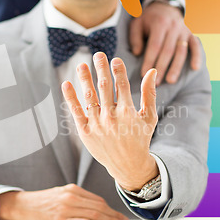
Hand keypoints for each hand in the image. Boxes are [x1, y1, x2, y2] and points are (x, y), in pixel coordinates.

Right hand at [0, 184, 129, 219]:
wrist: (20, 206)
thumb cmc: (39, 203)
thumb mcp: (59, 195)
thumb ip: (75, 200)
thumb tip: (93, 209)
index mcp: (72, 190)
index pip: (97, 200)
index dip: (111, 209)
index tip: (120, 216)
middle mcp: (71, 197)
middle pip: (99, 207)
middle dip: (115, 216)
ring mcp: (66, 208)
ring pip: (95, 214)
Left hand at [61, 53, 158, 190]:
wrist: (128, 166)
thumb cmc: (140, 138)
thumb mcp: (149, 117)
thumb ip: (150, 93)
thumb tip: (152, 71)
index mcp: (128, 112)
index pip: (121, 85)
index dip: (117, 70)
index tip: (114, 59)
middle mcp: (111, 117)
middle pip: (104, 87)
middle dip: (101, 68)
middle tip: (98, 54)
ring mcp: (96, 124)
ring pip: (89, 96)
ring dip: (84, 78)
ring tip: (81, 65)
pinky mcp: (85, 132)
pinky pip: (76, 111)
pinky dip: (70, 97)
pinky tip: (66, 84)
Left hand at [129, 1, 200, 84]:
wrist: (164, 7)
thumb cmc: (147, 19)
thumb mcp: (137, 24)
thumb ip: (135, 38)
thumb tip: (137, 53)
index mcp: (159, 23)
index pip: (154, 45)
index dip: (149, 60)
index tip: (144, 73)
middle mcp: (173, 26)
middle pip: (168, 50)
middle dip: (161, 68)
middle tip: (155, 83)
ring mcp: (184, 31)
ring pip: (181, 51)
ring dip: (176, 67)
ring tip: (170, 81)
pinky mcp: (190, 34)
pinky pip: (196, 46)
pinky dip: (197, 56)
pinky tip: (195, 68)